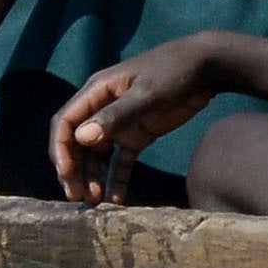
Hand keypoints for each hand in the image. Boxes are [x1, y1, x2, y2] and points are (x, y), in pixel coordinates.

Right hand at [52, 37, 232, 202]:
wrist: (207, 67)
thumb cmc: (174, 72)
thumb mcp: (146, 94)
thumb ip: (115, 115)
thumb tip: (81, 137)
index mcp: (97, 92)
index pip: (66, 122)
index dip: (61, 149)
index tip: (66, 173)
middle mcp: (102, 108)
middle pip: (77, 143)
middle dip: (74, 169)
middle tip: (78, 196)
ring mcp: (120, 123)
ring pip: (96, 155)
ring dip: (92, 177)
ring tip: (95, 200)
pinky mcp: (137, 134)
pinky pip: (120, 160)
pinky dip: (117, 178)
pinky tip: (117, 199)